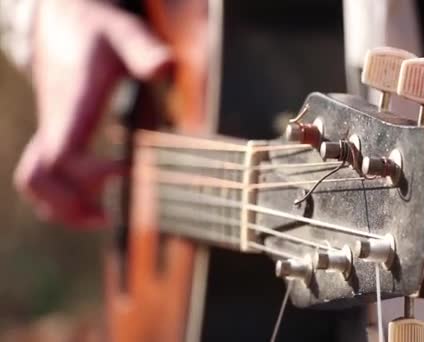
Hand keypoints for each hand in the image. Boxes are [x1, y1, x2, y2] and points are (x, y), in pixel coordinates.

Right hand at [14, 0, 170, 227]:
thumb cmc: (101, 30)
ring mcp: (49, 129)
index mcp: (72, 105)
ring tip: (102, 216)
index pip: (64, 155)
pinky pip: (41, 171)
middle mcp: (54, 122)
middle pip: (39, 177)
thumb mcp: (126, 34)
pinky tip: (95, 192)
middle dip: (68, 205)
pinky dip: (59, 192)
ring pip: (34, 178)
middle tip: (109, 218)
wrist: (67, 18)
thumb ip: (145, 52)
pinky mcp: (53, 132)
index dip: (90, 175)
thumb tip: (167, 68)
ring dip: (61, 205)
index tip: (128, 170)